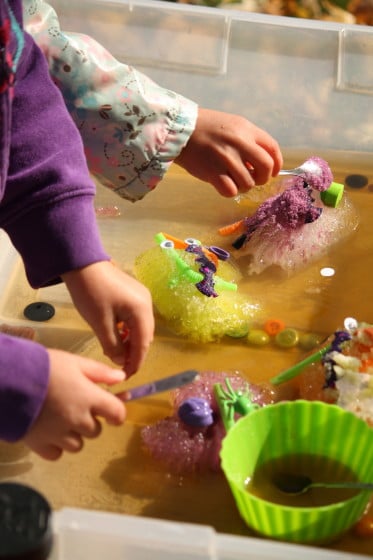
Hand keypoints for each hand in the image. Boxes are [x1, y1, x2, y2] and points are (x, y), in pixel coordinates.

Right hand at [24, 349, 125, 459]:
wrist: (10, 381)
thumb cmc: (45, 367)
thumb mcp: (74, 362)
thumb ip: (100, 372)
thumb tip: (122, 378)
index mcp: (89, 398)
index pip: (117, 414)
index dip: (116, 412)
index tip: (110, 409)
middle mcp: (78, 420)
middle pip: (96, 431)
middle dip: (90, 420)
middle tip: (76, 406)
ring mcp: (59, 435)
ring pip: (78, 445)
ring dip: (74, 435)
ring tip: (60, 419)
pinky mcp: (40, 445)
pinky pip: (57, 454)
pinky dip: (56, 446)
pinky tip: (49, 432)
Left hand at [62, 261, 153, 375]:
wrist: (82, 263)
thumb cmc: (91, 293)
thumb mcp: (100, 323)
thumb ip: (113, 345)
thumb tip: (121, 361)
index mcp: (141, 311)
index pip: (143, 343)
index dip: (136, 362)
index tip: (126, 376)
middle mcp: (147, 303)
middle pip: (146, 335)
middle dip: (135, 353)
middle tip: (121, 368)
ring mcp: (142, 296)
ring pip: (141, 327)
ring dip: (132, 342)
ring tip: (118, 354)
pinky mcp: (134, 293)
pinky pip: (136, 317)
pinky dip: (129, 330)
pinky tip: (118, 335)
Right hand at [175, 108, 282, 196]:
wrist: (181, 130)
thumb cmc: (208, 128)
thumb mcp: (233, 125)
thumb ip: (250, 140)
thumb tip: (263, 164)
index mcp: (247, 130)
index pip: (273, 149)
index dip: (277, 164)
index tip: (272, 171)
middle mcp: (240, 143)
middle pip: (266, 168)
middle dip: (263, 178)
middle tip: (254, 178)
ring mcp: (227, 159)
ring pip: (248, 183)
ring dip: (244, 186)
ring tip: (233, 180)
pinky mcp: (213, 173)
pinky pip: (231, 191)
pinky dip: (230, 191)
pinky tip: (223, 184)